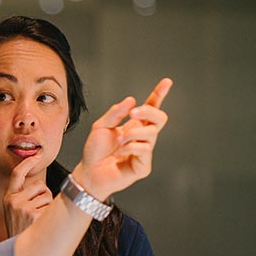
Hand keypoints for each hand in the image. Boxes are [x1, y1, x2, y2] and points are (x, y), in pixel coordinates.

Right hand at [3, 155, 52, 236]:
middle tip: (38, 212)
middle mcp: (13, 201)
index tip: (37, 155)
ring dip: (48, 206)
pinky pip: (51, 207)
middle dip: (44, 195)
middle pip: (39, 185)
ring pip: (47, 195)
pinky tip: (41, 224)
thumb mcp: (15, 212)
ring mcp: (23, 208)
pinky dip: (50, 215)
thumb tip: (41, 185)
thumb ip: (23, 197)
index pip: (17, 174)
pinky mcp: (33, 215)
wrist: (18, 253)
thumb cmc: (21, 231)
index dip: (27, 162)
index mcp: (8, 198)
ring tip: (38, 220)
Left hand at [71, 78, 172, 200]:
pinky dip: (131, 147)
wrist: (89, 173)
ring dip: (134, 133)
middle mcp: (141, 137)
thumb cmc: (95, 151)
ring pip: (152, 134)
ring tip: (120, 139)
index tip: (166, 82)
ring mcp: (144, 152)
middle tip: (134, 112)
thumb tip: (132, 100)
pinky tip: (121, 152)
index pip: (150, 108)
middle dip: (149, 111)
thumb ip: (116, 113)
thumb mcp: (101, 126)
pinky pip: (144, 150)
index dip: (159, 95)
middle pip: (160, 118)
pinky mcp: (143, 166)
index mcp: (134, 125)